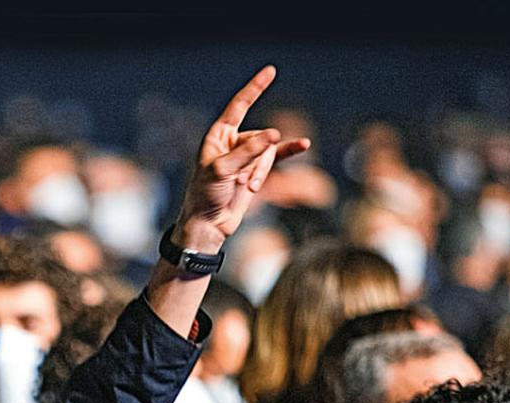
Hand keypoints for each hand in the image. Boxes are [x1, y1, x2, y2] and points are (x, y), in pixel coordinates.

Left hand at [174, 66, 308, 252]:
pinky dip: (289, 152)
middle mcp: (233, 143)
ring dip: (262, 171)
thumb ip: (248, 151)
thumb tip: (274, 134)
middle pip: (260, 137)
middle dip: (256, 160)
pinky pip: (278, 157)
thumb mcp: (222, 170)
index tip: (270, 71)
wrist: (209, 224)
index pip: (239, 106)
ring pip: (269, 152)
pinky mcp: (257, 170)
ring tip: (248, 188)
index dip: (255, 88)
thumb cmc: (205, 195)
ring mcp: (247, 156)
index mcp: (218, 136)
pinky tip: (304, 145)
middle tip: (241, 181)